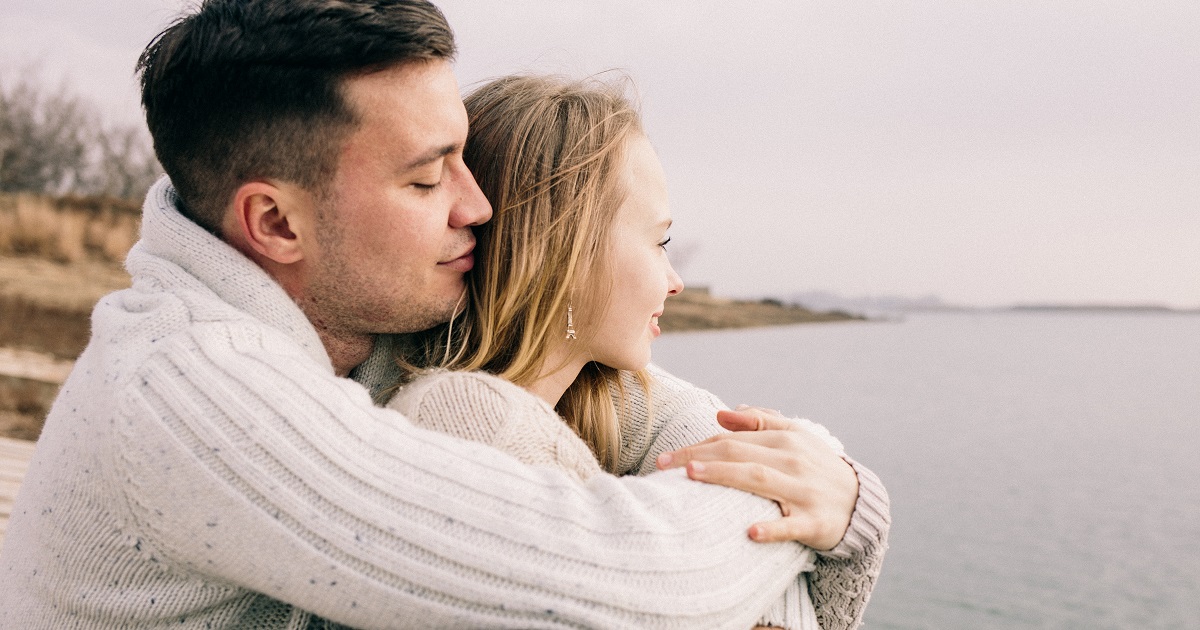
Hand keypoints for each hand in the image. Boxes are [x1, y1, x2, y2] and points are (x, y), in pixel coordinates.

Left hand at [656, 406, 857, 550]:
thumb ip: (760, 422)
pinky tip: (749, 532)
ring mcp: (804, 491)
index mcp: (785, 439)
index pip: (732, 439)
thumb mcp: (796, 438)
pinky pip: (791, 526)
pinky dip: (772, 529)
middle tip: (664, 465)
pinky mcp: (816, 522)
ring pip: (759, 480)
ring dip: (725, 475)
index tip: (666, 458)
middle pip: (739, 454)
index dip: (697, 445)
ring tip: (694, 475)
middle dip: (699, 457)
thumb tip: (722, 414)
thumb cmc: (816, 468)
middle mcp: (793, 461)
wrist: (862, 503)